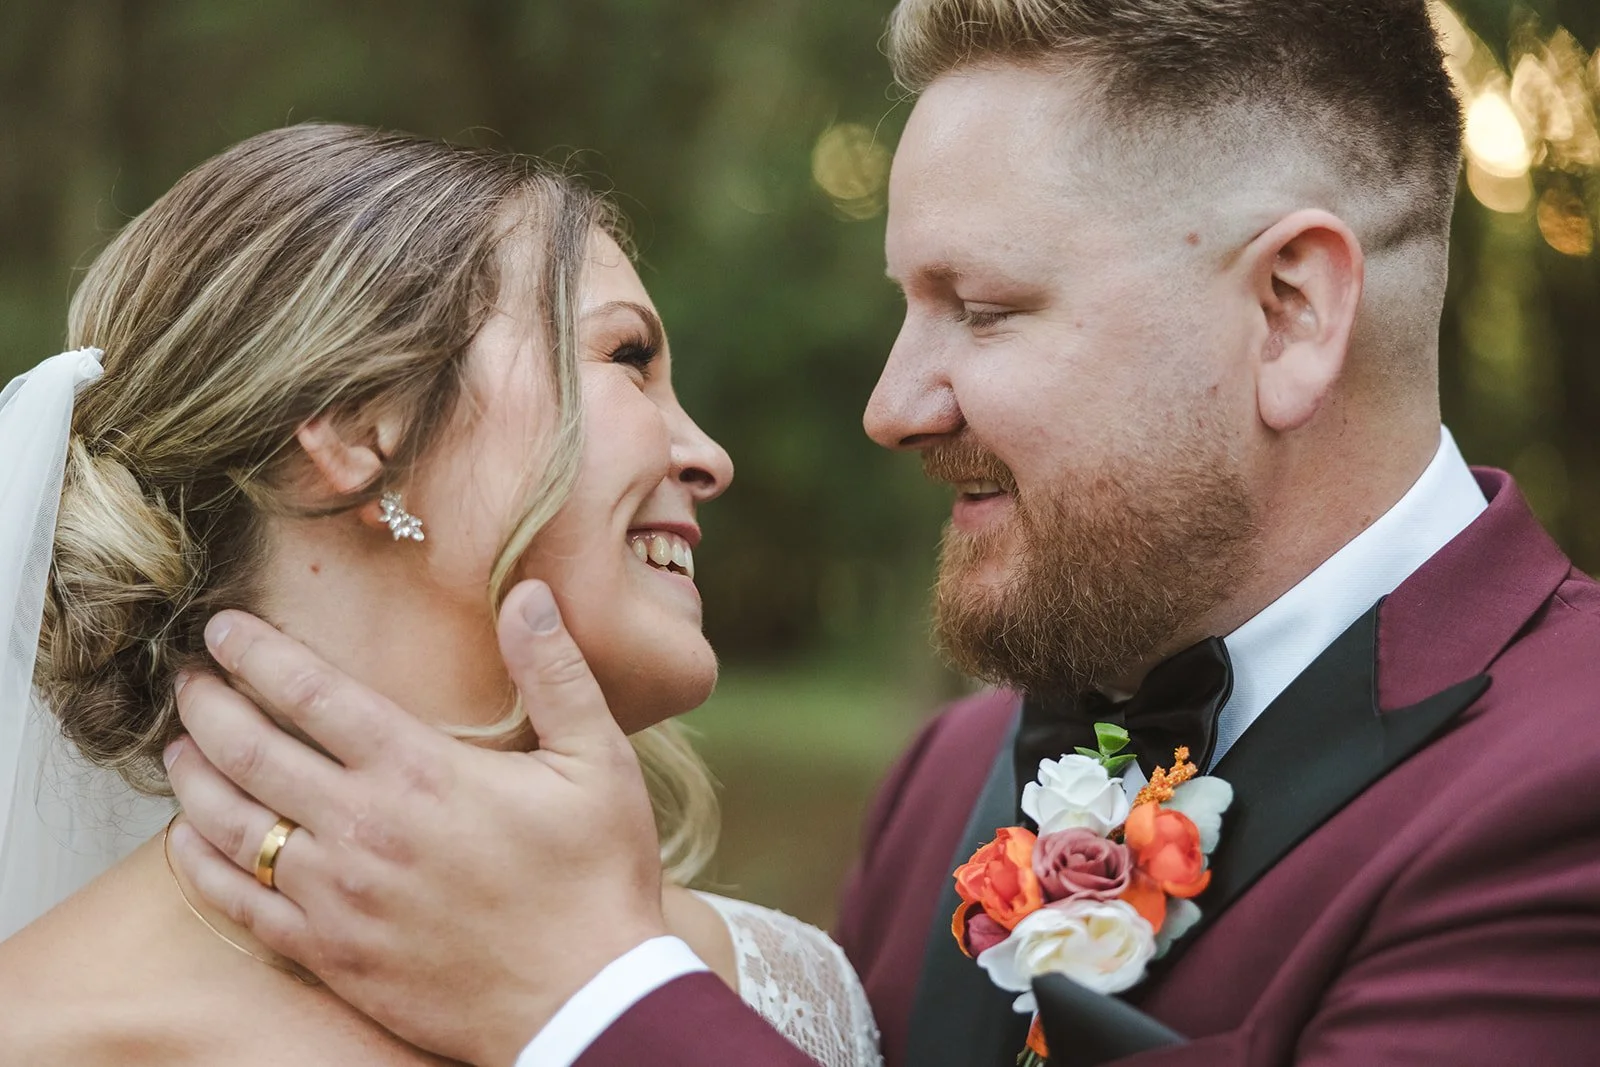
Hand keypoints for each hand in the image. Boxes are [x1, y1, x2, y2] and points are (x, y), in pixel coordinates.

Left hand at [163, 580, 665, 1066]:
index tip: (222, 631)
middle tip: (187, 682)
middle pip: (250, 750)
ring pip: (228, 825)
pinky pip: (237, 904)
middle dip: (207, 705)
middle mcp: (363, 827)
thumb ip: (555, 671)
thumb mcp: (598, 761)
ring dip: (193, 777)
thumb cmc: (597, 880)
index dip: (256, 654)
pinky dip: (198, 865)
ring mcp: (338, 896)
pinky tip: (187, 840)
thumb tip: (527, 594)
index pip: (310, 693)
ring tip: (179, 749)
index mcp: (421, 771)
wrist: (587, 1003)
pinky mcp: (330, 954)